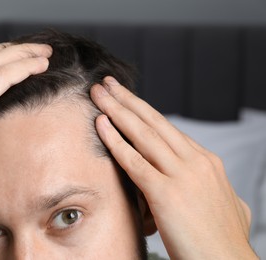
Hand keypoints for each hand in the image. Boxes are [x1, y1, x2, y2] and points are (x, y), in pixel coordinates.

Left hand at [90, 77, 256, 258]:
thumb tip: (212, 182)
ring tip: (97, 93)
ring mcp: (182, 175)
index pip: (167, 129)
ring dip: (116, 110)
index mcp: (206, 161)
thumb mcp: (225, 203)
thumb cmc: (223, 238)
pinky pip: (134, 161)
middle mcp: (195, 161)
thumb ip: (212, 186)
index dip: (143, 111)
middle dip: (127, 99)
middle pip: (154, 122)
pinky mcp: (166, 194)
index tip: (125, 99)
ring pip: (143, 133)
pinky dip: (115, 140)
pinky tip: (101, 124)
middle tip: (106, 83)